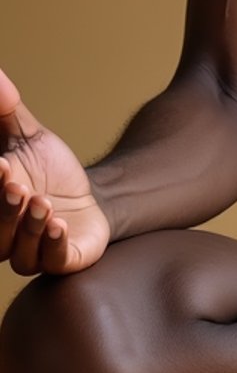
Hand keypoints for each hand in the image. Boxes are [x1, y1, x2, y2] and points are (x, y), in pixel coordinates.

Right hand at [0, 68, 110, 274]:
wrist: (91, 196)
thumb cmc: (48, 168)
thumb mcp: (28, 136)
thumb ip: (5, 109)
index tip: (0, 164)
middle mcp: (4, 234)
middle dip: (2, 208)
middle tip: (16, 184)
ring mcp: (32, 251)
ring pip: (20, 252)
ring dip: (30, 228)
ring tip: (44, 202)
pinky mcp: (62, 261)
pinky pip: (53, 263)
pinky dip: (54, 247)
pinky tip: (60, 225)